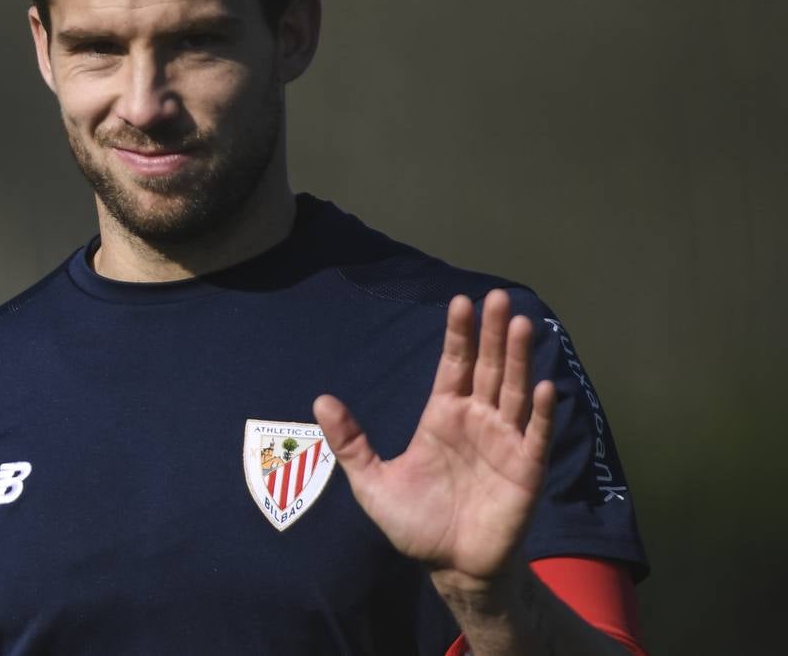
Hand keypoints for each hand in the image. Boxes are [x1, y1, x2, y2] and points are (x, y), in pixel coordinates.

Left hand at [313, 289, 555, 585]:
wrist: (450, 567)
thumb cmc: (415, 523)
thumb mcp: (372, 483)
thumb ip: (350, 442)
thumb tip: (320, 399)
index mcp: (443, 416)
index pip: (454, 365)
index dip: (459, 335)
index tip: (460, 302)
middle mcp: (477, 420)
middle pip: (488, 368)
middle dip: (492, 333)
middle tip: (496, 297)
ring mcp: (505, 442)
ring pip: (514, 391)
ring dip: (519, 359)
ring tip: (521, 324)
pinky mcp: (526, 470)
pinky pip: (536, 436)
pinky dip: (541, 412)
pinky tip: (543, 386)